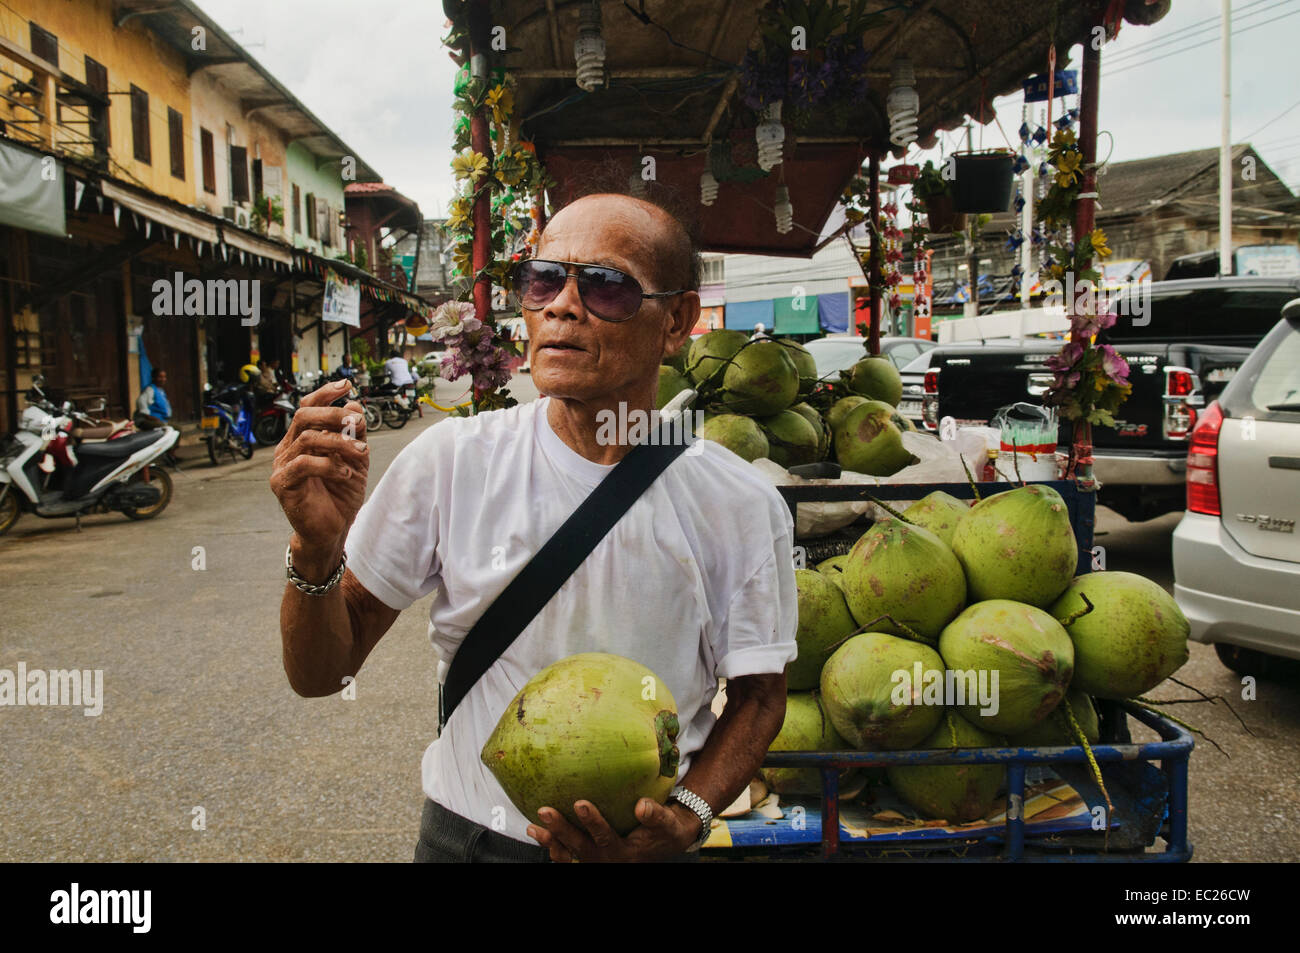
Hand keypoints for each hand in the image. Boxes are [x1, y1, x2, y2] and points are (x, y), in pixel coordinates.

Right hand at [269, 379, 369, 570]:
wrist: (332, 530)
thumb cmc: (340, 495)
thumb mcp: (355, 460)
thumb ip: (354, 435)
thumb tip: (355, 405)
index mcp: (302, 439)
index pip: (307, 407)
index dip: (325, 393)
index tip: (347, 385)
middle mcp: (288, 448)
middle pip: (304, 416)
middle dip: (333, 413)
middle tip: (358, 421)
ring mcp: (282, 466)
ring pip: (308, 438)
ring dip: (340, 442)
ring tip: (362, 454)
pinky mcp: (282, 484)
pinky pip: (304, 464)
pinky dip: (330, 465)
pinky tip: (347, 474)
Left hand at [526, 798, 699, 862]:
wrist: (662, 844)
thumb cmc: (665, 829)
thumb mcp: (668, 823)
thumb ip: (656, 815)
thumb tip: (641, 806)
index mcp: (625, 852)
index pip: (606, 837)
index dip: (592, 822)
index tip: (580, 803)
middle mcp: (607, 860)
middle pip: (580, 847)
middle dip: (561, 830)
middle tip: (545, 811)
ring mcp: (596, 861)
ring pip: (569, 855)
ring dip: (550, 842)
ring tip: (532, 828)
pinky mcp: (589, 858)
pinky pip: (567, 857)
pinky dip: (552, 847)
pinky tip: (536, 832)